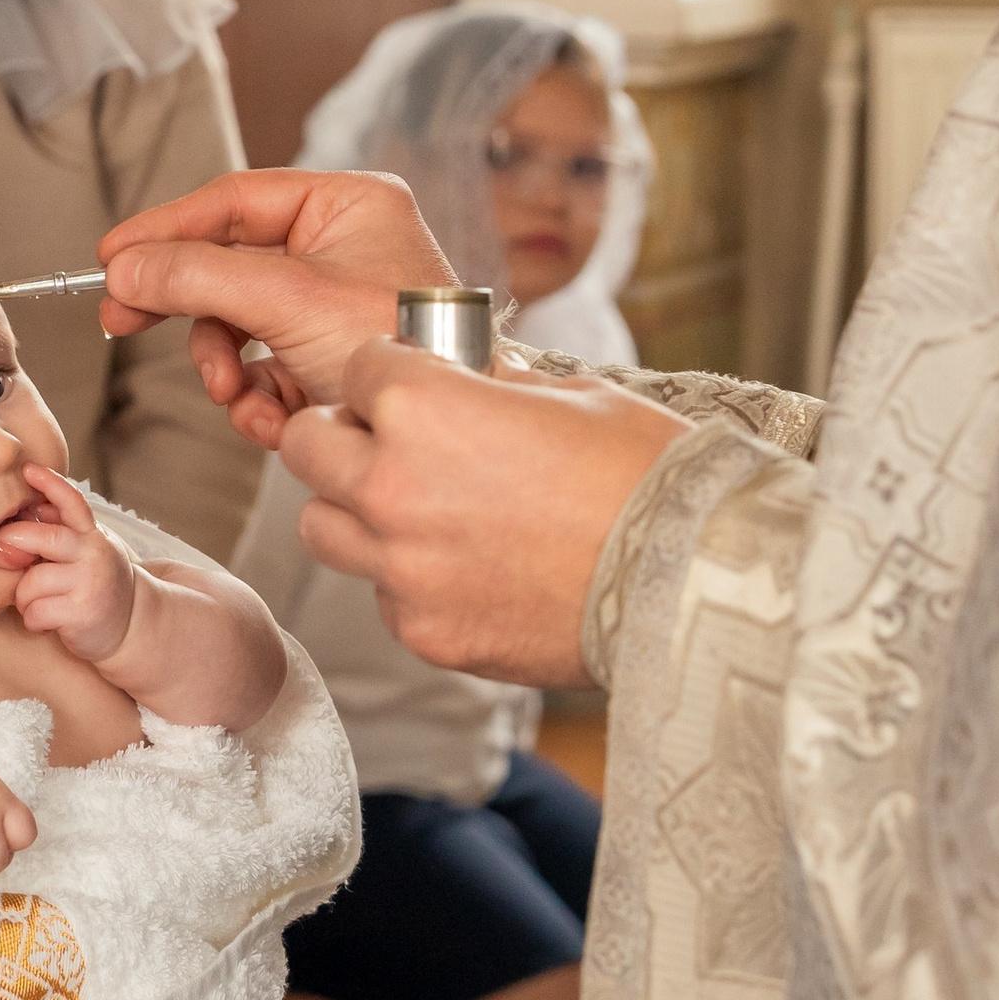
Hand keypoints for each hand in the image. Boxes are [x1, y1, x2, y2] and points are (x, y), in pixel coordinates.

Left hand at [0, 466, 136, 662]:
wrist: (134, 625)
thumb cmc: (98, 584)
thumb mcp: (87, 551)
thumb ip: (63, 531)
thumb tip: (31, 507)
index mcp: (92, 535)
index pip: (73, 502)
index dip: (50, 483)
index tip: (27, 469)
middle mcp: (94, 554)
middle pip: (45, 538)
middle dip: (15, 538)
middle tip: (0, 541)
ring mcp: (90, 583)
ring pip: (32, 582)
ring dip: (23, 597)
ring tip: (34, 603)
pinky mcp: (83, 613)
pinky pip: (35, 612)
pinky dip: (33, 621)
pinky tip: (45, 622)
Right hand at [99, 170, 443, 443]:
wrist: (457, 440)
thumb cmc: (403, 349)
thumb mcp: (289, 301)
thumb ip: (198, 278)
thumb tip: (125, 269)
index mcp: (347, 205)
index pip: (234, 200)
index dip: (166, 227)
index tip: (113, 256)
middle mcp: (342, 247)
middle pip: (228, 265)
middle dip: (187, 308)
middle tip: (124, 319)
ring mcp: (335, 306)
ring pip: (239, 324)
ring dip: (225, 368)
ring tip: (232, 394)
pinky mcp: (330, 359)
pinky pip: (264, 368)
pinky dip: (257, 399)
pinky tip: (270, 421)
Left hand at [283, 344, 682, 685]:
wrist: (691, 579)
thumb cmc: (645, 474)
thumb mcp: (572, 395)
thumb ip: (494, 386)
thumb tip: (467, 383)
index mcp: (423, 408)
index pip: (357, 368)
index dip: (391, 373)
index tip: (415, 384)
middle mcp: (392, 485)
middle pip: (307, 445)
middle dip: (345, 436)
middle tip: (393, 443)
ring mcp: (401, 568)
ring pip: (323, 527)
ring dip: (355, 511)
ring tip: (418, 510)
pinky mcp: (423, 631)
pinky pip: (382, 594)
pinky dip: (408, 580)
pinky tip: (469, 570)